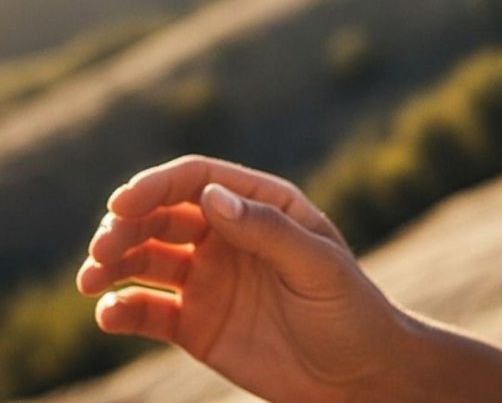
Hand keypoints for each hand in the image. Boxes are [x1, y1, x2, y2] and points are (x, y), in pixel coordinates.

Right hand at [77, 156, 403, 402]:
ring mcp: (208, 278)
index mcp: (262, 205)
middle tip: (101, 248)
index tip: (121, 203)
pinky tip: (109, 313)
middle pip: (163, 215)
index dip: (157, 184)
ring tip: (91, 279)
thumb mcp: (317, 265)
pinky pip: (147, 311)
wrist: (357, 375)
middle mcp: (229, 234)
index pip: (199, 179)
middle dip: (126, 224)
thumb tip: (213, 195)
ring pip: (145, 258)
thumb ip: (267, 230)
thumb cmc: (349, 308)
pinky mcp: (194, 324)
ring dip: (113, 262)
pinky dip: (121, 308)